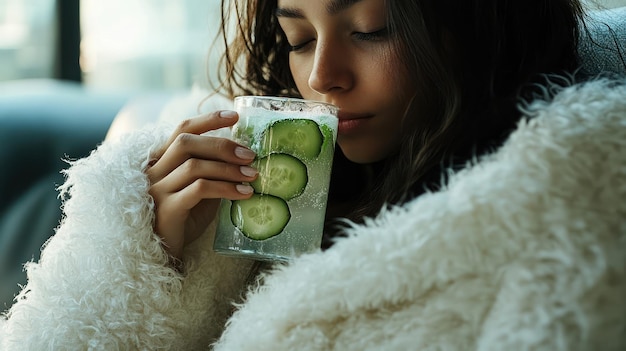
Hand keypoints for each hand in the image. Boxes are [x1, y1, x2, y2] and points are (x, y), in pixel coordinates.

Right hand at [146, 110, 256, 259]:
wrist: (165, 254)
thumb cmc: (185, 218)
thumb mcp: (200, 190)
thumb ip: (212, 171)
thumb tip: (245, 157)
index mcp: (161, 160)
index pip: (182, 129)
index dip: (208, 119)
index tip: (235, 115)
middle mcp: (154, 171)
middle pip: (187, 143)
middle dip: (222, 145)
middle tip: (250, 155)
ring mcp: (157, 189)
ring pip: (195, 166)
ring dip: (229, 169)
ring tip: (253, 176)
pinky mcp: (167, 208)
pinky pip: (199, 190)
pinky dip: (225, 189)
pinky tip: (244, 194)